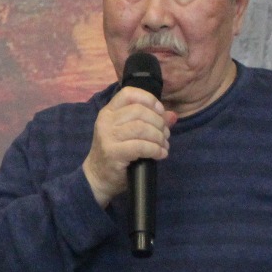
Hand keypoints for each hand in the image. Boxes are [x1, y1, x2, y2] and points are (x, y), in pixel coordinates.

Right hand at [82, 85, 176, 207]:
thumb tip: (173, 115)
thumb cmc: (116, 153)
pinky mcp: (113, 152)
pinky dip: (155, 149)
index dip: (148, 99)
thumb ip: (151, 122)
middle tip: (165, 135)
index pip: (129, 93)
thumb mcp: (131, 134)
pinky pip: (140, 146)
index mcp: (109, 111)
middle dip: (158, 122)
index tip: (160, 111)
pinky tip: (160, 154)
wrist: (97, 177)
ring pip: (141, 128)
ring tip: (163, 146)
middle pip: (139, 111)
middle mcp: (106, 121)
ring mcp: (107, 136)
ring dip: (158, 137)